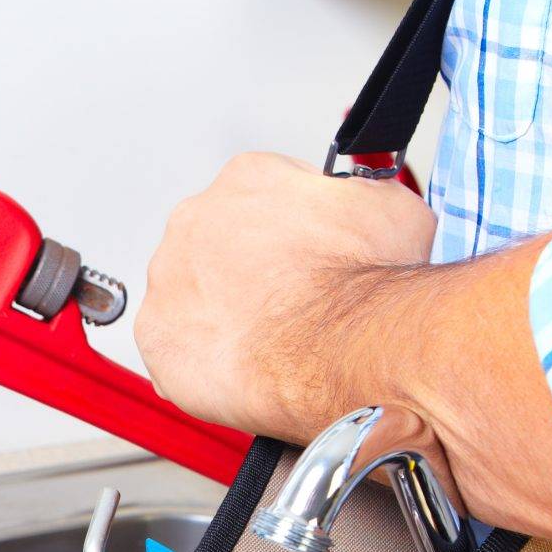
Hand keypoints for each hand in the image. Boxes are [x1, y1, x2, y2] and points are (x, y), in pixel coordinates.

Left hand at [135, 152, 436, 440]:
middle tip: (287, 307)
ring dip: (222, 318)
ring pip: (191, 298)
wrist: (343, 348)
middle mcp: (195, 219)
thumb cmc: (365, 284)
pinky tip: (239, 372)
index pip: (261, 199)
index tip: (308, 262)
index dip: (292, 236)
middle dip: (249, 275)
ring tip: (267, 344)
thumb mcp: (395, 210)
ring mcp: (168, 278)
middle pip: (218, 247)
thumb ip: (366, 199)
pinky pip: (174, 351)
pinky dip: (202, 364)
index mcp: (248, 178)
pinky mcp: (155, 336)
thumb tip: (368, 204)